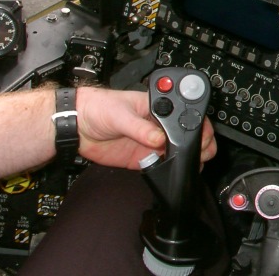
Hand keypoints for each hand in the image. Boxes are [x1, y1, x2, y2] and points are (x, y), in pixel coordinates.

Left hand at [75, 87, 216, 169]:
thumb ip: (140, 127)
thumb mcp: (120, 113)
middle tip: (200, 150)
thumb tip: (158, 138)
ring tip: (191, 162)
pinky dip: (170, 170)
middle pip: (187, 133)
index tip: (201, 135)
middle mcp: (158, 125)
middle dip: (199, 142)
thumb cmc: (98, 108)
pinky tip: (172, 171)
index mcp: (158, 107)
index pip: (185, 114)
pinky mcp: (142, 158)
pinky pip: (161, 166)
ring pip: (179, 151)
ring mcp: (152, 142)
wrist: (77, 127)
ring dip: (187, 157)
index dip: (198, 124)